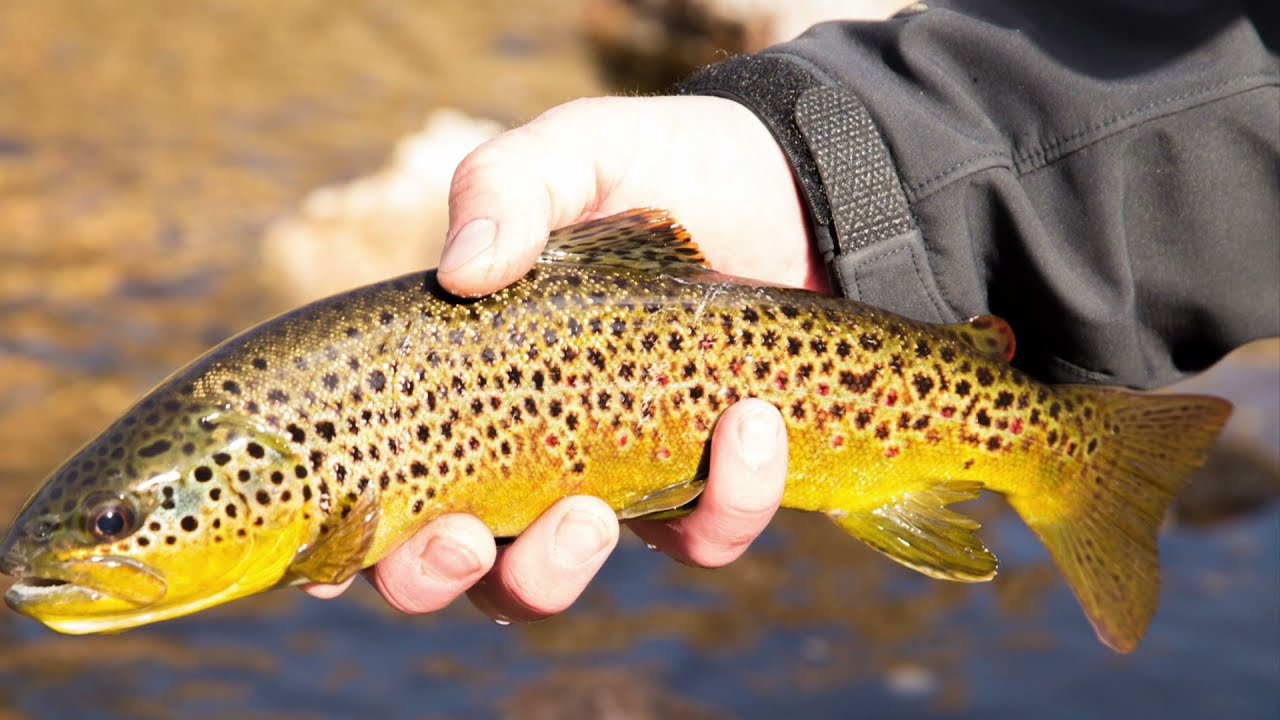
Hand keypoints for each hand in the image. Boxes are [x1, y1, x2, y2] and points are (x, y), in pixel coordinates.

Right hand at [304, 95, 819, 619]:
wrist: (779, 183)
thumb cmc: (647, 168)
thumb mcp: (570, 155)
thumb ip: (505, 188)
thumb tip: (460, 274)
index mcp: (464, 382)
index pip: (390, 490)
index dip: (365, 545)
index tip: (360, 553)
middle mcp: (524, 452)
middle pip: (459, 571)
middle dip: (443, 577)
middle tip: (468, 539)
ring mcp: (610, 478)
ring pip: (561, 581)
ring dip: (562, 566)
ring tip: (594, 512)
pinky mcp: (703, 484)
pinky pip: (705, 536)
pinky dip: (728, 498)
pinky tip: (751, 423)